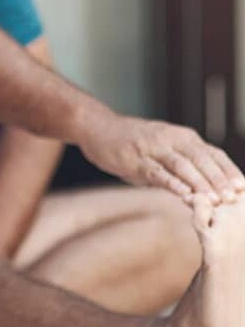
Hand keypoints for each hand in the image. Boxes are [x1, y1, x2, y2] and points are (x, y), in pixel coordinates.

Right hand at [77, 112, 244, 203]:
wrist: (96, 126)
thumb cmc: (131, 142)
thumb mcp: (160, 150)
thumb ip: (180, 167)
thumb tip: (201, 192)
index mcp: (182, 137)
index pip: (213, 153)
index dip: (229, 170)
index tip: (243, 187)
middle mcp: (171, 139)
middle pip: (202, 159)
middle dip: (219, 179)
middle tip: (234, 198)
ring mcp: (153, 148)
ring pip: (183, 166)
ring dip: (201, 183)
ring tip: (216, 200)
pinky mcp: (135, 159)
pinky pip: (157, 173)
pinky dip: (172, 184)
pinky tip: (184, 195)